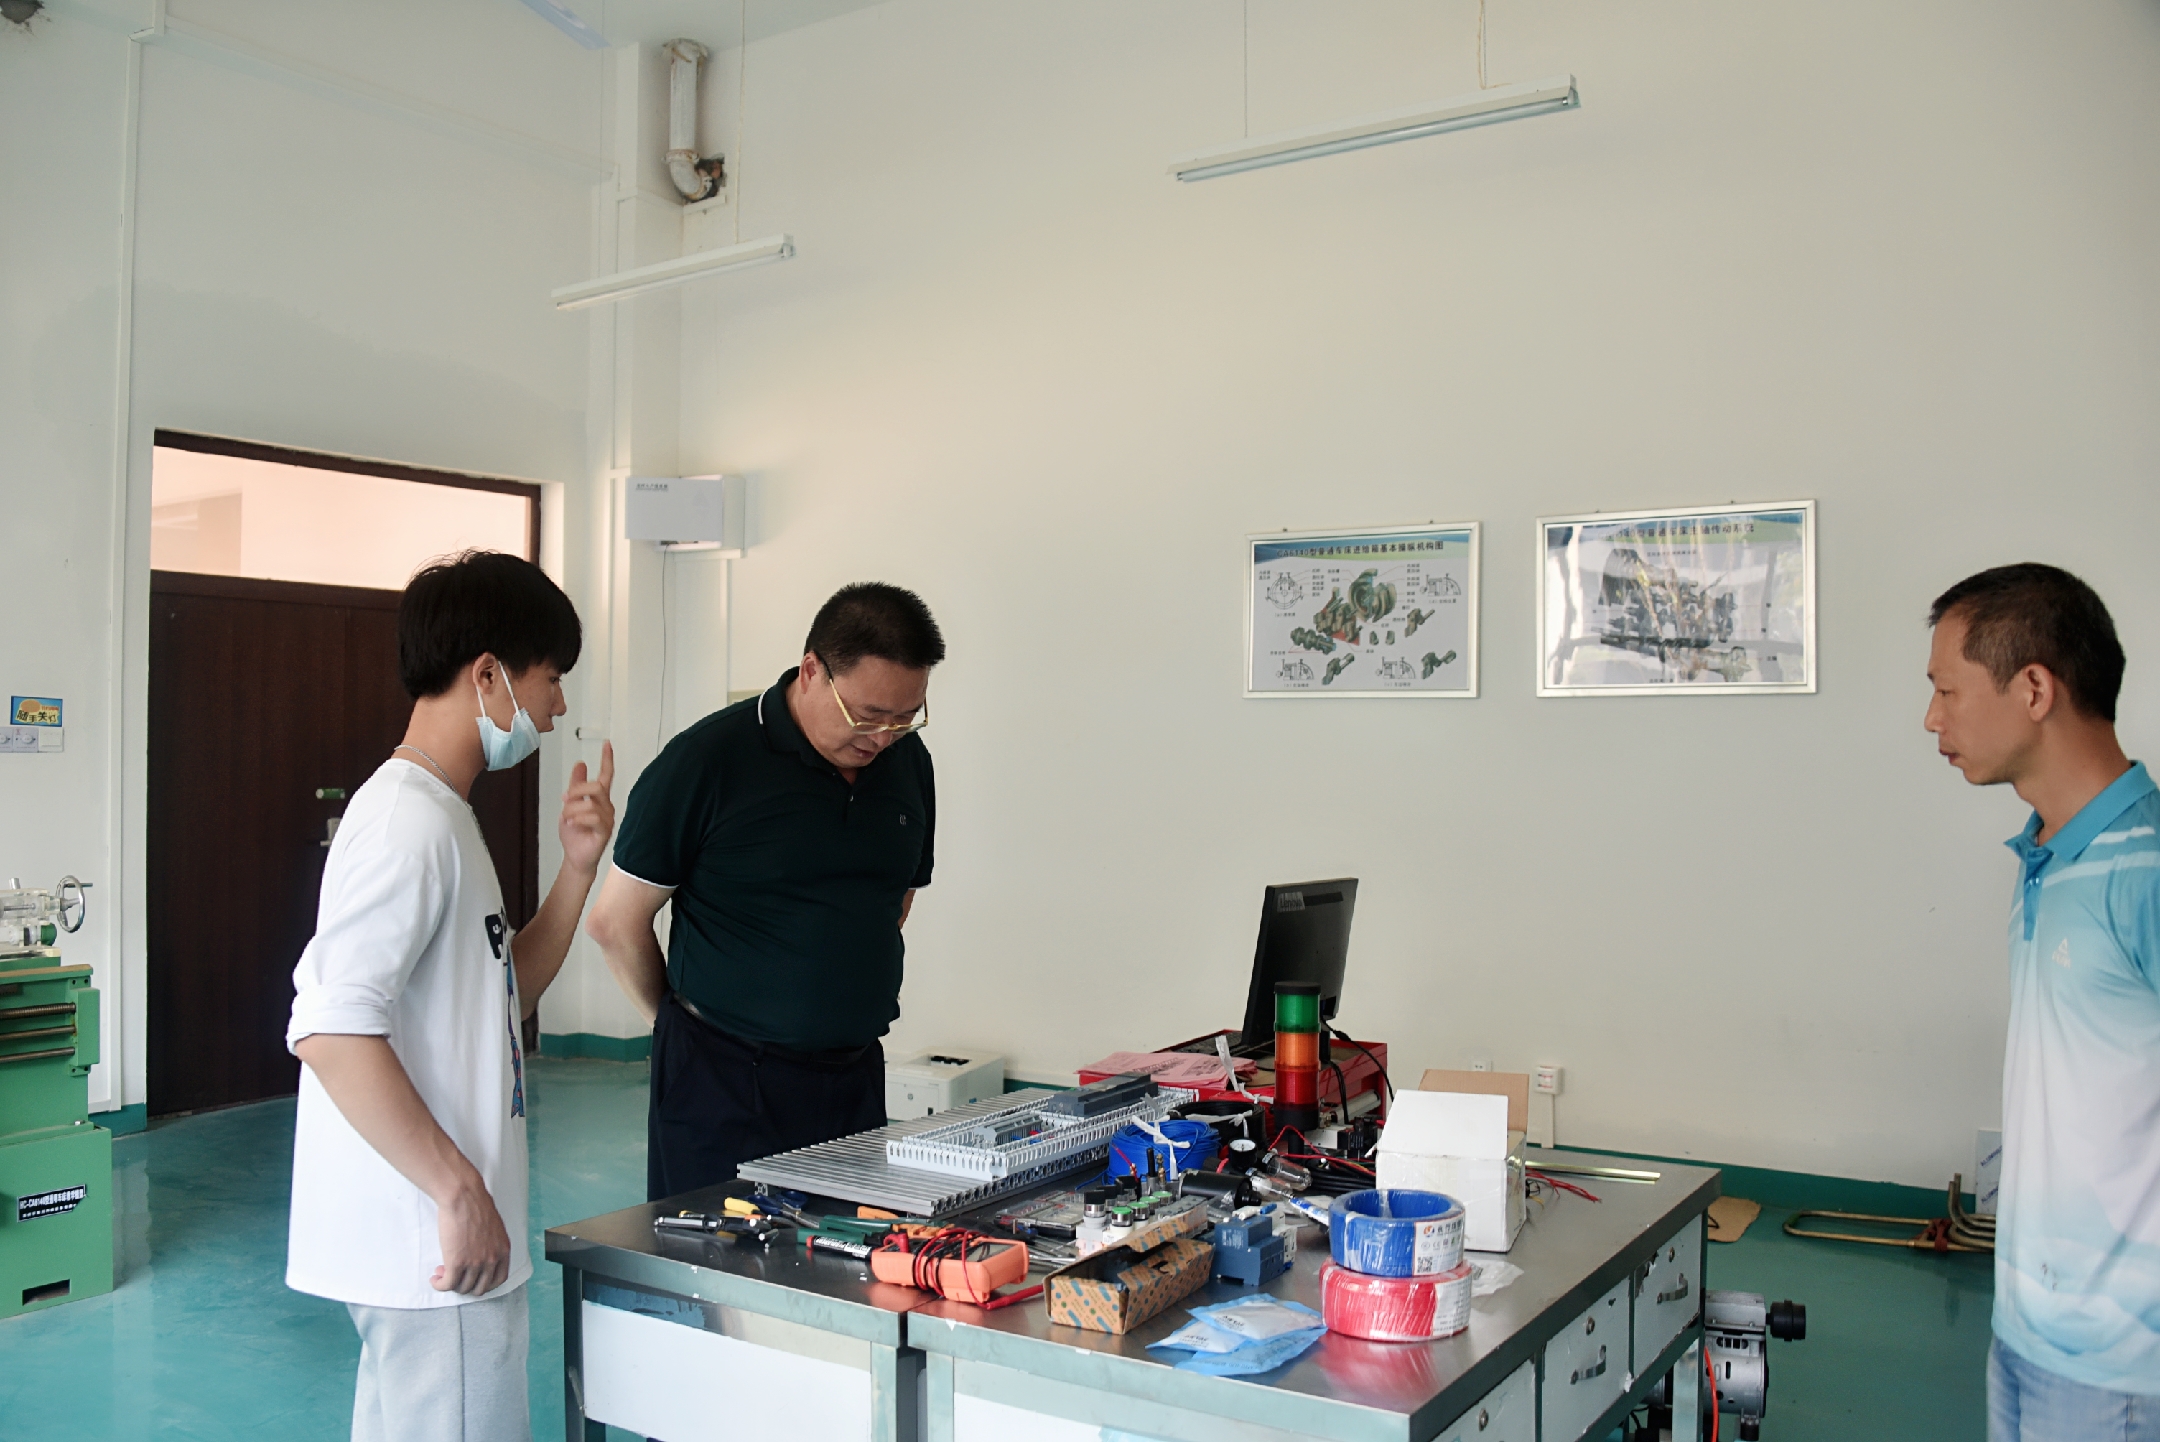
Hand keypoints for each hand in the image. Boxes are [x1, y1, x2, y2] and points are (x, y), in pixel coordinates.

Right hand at [432, 1181, 511, 1294]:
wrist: (463, 1196)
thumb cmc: (475, 1205)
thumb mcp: (494, 1227)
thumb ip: (491, 1244)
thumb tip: (481, 1255)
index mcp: (503, 1250)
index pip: (499, 1279)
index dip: (485, 1283)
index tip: (474, 1280)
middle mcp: (492, 1259)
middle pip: (480, 1287)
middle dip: (467, 1285)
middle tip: (456, 1276)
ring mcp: (475, 1263)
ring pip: (463, 1287)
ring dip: (451, 1284)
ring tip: (442, 1274)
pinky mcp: (457, 1262)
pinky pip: (448, 1284)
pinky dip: (440, 1285)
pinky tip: (435, 1279)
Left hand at [559, 741, 615, 874]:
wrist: (574, 857)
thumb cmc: (575, 834)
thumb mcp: (570, 805)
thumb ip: (576, 785)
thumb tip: (581, 763)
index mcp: (599, 799)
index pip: (606, 775)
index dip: (607, 759)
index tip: (607, 744)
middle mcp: (607, 806)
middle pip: (597, 787)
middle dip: (577, 791)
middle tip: (564, 799)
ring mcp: (608, 819)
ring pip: (591, 803)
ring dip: (573, 809)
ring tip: (566, 818)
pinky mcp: (605, 831)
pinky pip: (593, 818)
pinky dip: (578, 819)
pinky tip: (572, 824)